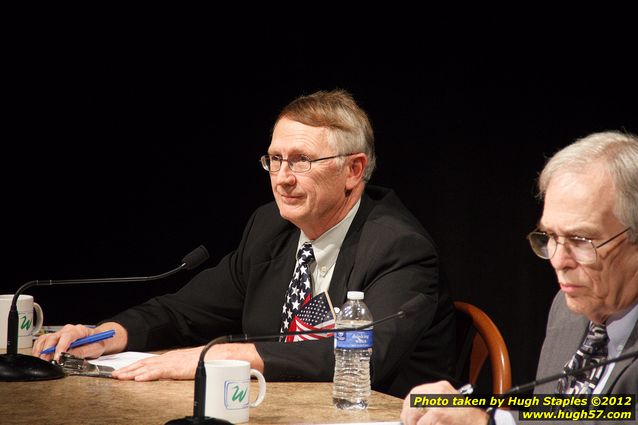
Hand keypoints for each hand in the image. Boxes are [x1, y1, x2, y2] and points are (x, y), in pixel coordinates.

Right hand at [32, 323, 121, 361]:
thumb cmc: (97, 343)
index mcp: (79, 330)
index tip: (57, 357)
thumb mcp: (94, 349)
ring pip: (45, 339)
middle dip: (47, 351)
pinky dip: (38, 349)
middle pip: (53, 337)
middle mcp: (67, 330)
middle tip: (46, 362)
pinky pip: (42, 341)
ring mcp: (60, 333)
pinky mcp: (55, 338)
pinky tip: (38, 358)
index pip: (67, 336)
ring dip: (40, 350)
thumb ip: (82, 352)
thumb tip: (68, 356)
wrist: (98, 340)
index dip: (61, 347)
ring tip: (40, 361)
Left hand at [111, 343, 264, 380]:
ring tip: (120, 377)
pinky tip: (137, 378)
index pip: (153, 362)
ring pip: (150, 367)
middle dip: (130, 368)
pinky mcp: (181, 368)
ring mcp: (177, 362)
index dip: (138, 366)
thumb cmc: (217, 361)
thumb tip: (183, 374)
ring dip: (133, 372)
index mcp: (177, 358)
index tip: (125, 370)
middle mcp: (174, 358)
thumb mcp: (198, 366)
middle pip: (147, 363)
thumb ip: (188, 370)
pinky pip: (161, 372)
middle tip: (115, 374)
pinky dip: (147, 374)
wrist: (230, 355)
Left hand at [400, 381, 488, 424]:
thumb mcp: (448, 405)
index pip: (415, 393)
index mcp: (440, 387)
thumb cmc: (465, 418)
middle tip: (410, 424)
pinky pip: (423, 423)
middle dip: (408, 416)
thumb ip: (432, 405)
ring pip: (414, 412)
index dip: (408, 407)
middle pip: (412, 400)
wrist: (482, 423)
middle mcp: (439, 390)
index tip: (407, 418)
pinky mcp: (440, 413)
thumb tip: (413, 414)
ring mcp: (439, 401)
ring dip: (414, 423)